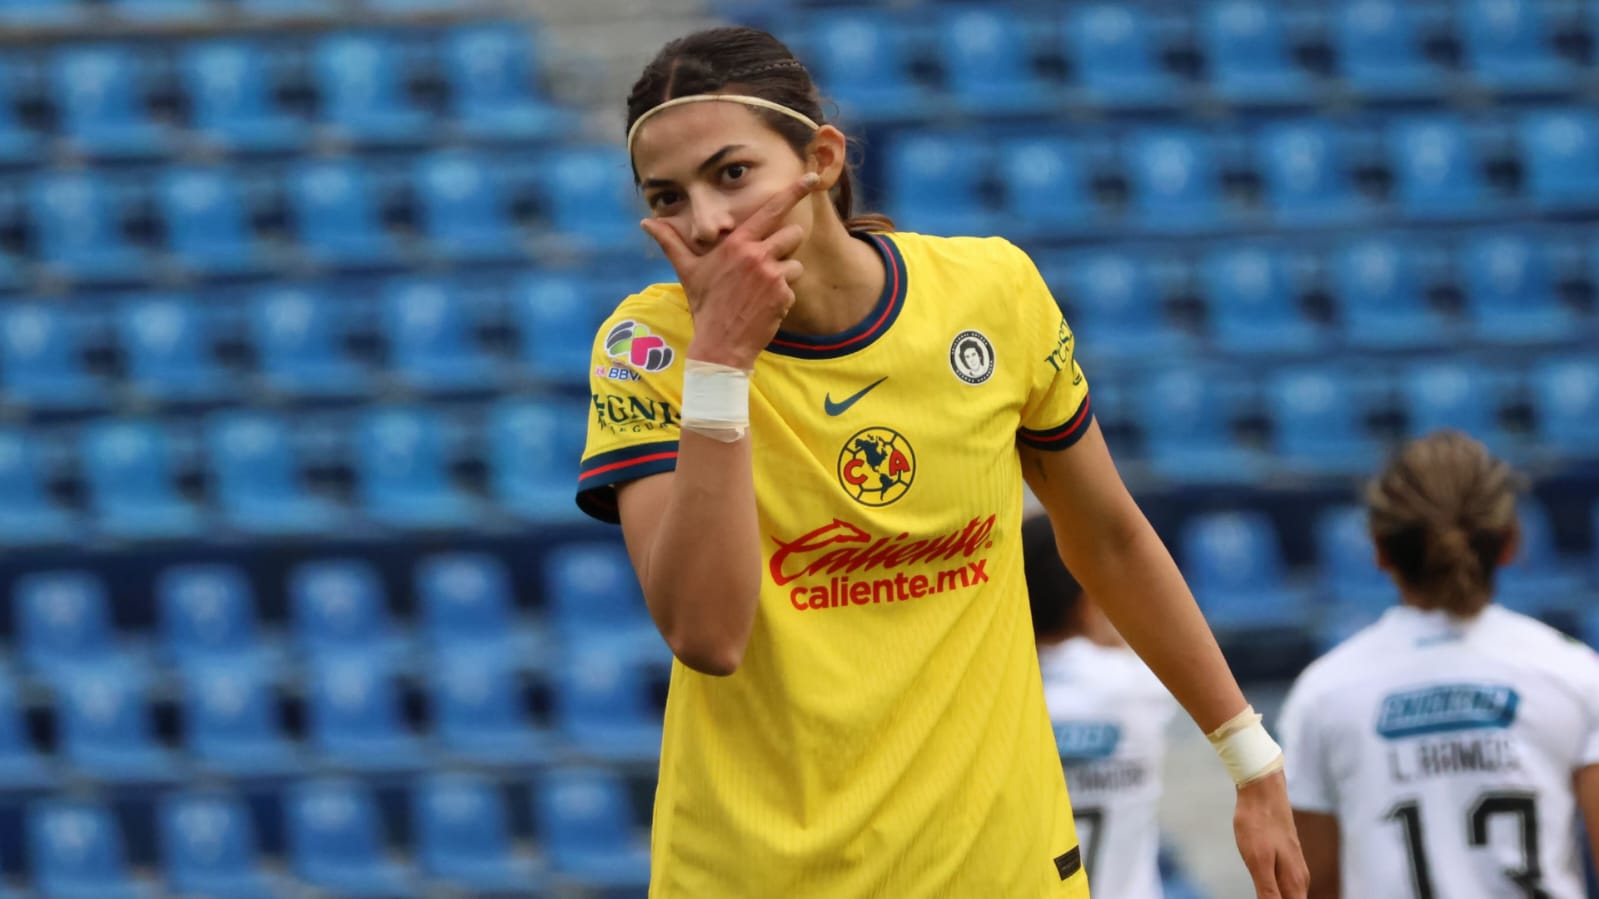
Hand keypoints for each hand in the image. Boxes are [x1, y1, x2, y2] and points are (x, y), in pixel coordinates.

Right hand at [639, 173, 819, 370]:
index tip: (810, 176)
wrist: (720, 343)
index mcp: (737, 243)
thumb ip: (670, 242)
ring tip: (761, 288)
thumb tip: (646, 222)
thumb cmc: (705, 304)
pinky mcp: (783, 295)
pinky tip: (764, 306)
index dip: (793, 190)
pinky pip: (793, 286)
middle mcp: (757, 255)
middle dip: (785, 245)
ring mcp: (772, 275)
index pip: (771, 209)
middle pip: (793, 233)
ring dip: (785, 273)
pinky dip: (783, 296)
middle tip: (765, 263)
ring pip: (796, 262)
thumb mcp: (687, 271)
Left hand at [1234, 771, 1309, 898]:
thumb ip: (1269, 893)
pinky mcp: (1284, 858)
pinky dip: (1278, 896)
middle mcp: (1299, 878)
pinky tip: (1271, 896)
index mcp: (1294, 884)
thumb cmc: (1257, 824)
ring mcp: (1293, 867)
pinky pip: (1284, 886)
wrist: (1262, 788)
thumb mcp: (1258, 862)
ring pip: (1290, 898)